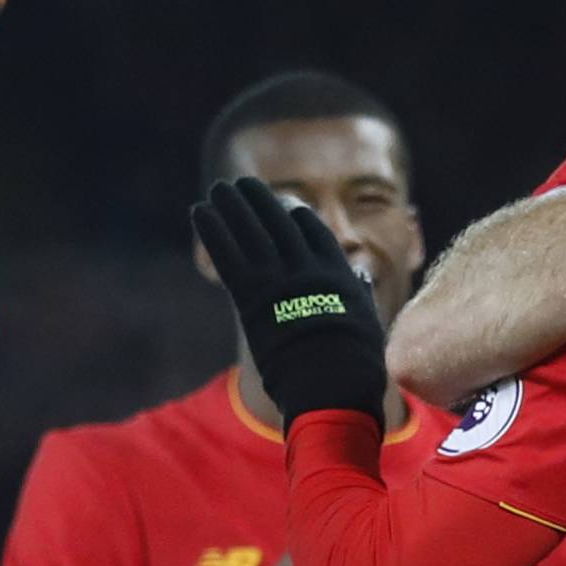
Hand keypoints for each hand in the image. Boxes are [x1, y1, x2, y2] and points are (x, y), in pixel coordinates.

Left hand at [192, 179, 385, 426]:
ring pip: (250, 230)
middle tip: (244, 184)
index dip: (298, 218)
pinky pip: (227, 254)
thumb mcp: (366, 321)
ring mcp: (278, 280)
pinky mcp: (252, 296)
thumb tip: (362, 276)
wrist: (332, 381)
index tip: (288, 208)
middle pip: (278, 222)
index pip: (314, 232)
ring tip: (220, 188)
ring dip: (232, 205)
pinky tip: (199, 210)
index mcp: (336, 272)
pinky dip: (212, 229)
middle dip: (260, 201)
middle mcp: (305, 268)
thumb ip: (359, 294)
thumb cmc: (355, 363)